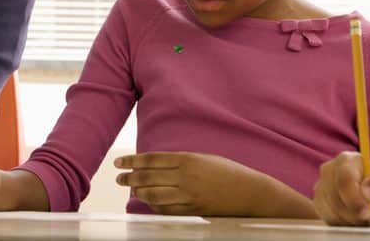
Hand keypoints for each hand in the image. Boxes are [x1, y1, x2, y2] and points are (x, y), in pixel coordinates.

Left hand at [115, 151, 268, 215]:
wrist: (251, 193)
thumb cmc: (227, 172)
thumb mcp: (203, 158)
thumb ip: (180, 162)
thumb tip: (155, 165)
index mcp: (187, 159)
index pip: (151, 159)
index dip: (131, 161)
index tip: (118, 163)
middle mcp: (185, 176)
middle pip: (148, 177)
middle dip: (129, 178)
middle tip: (119, 179)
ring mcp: (189, 195)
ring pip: (154, 195)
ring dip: (139, 193)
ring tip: (132, 190)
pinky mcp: (194, 210)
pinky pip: (167, 210)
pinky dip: (155, 206)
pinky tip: (149, 202)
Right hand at [314, 152, 369, 225]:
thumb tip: (367, 192)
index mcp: (346, 160)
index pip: (344, 180)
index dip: (355, 199)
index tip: (368, 212)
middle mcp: (328, 169)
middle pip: (336, 197)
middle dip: (355, 212)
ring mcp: (320, 185)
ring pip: (332, 209)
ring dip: (351, 219)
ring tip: (364, 217)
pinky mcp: (318, 201)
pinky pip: (328, 216)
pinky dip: (343, 222)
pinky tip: (354, 218)